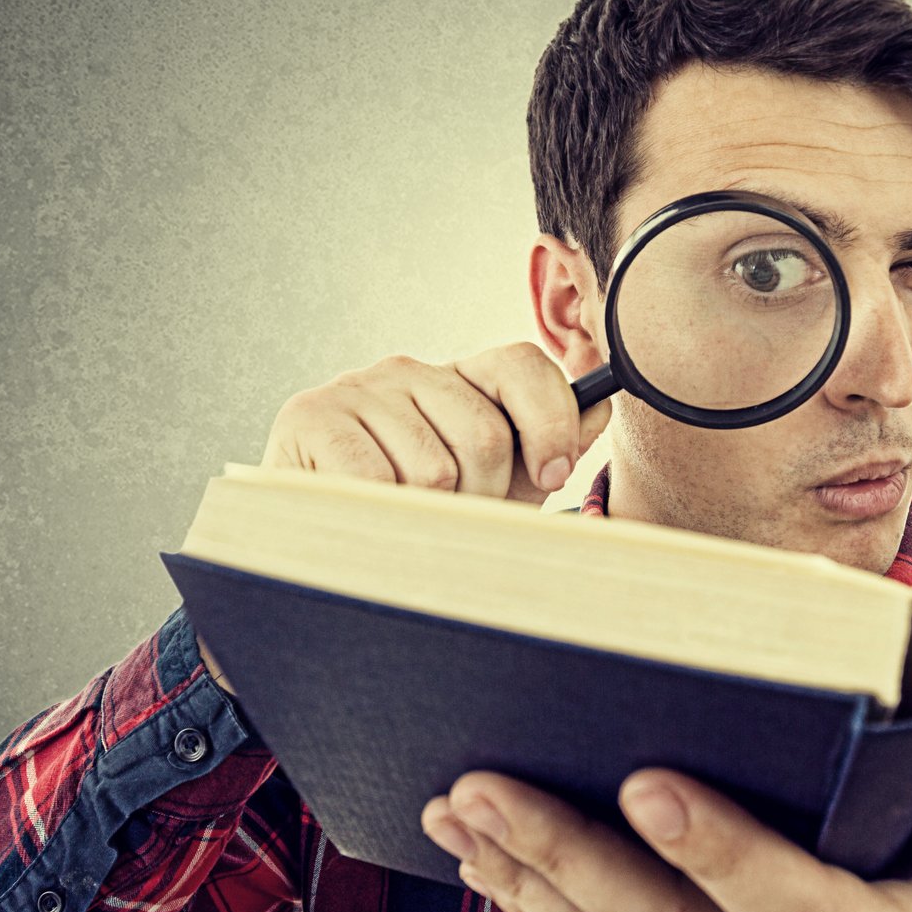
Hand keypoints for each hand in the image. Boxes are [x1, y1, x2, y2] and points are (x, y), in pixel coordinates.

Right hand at [197, 342, 612, 694]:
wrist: (313, 549)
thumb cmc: (415, 518)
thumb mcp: (493, 488)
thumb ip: (548, 448)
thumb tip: (601, 405)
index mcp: (458, 379)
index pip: (522, 363)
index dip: (550, 420)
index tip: (554, 477)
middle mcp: (408, 369)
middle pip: (486, 429)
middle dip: (485, 496)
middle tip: (458, 522)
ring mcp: (356, 387)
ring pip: (435, 465)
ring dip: (430, 515)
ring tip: (407, 523)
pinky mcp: (310, 416)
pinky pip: (377, 481)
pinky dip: (385, 518)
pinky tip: (370, 521)